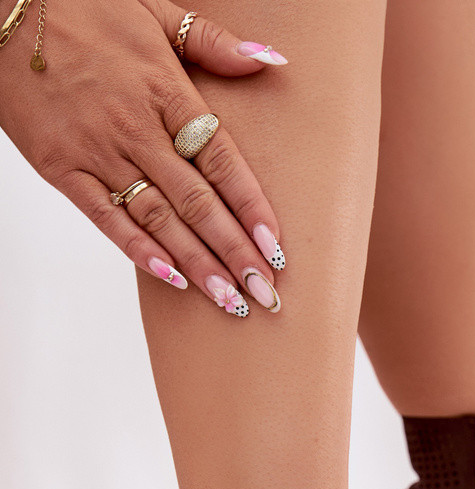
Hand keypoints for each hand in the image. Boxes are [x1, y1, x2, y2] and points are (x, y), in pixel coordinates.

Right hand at [0, 0, 286, 314]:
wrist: (3, 4)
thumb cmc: (83, 7)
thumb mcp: (153, 11)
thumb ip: (212, 42)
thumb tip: (272, 59)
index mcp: (165, 90)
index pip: (221, 159)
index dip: (251, 206)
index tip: (275, 246)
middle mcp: (136, 128)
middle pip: (197, 201)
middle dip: (235, 252)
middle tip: (265, 292)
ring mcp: (99, 151)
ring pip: (159, 219)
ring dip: (199, 264)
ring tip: (231, 300)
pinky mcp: (63, 169)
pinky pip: (106, 217)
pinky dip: (139, 250)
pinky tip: (172, 278)